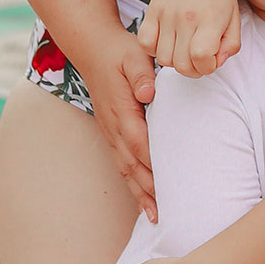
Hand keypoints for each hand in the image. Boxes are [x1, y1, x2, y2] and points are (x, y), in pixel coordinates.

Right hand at [79, 37, 159, 220]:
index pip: (141, 143)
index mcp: (122, 110)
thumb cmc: (119, 51)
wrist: (93, 47)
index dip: (155, 165)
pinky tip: (143, 197)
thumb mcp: (134, 55)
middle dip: (149, 190)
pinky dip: (132, 182)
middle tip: (167, 213)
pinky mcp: (111, 131)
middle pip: (132, 165)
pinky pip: (121, 162)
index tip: (172, 184)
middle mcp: (114, 126)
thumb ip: (142, 74)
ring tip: (156, 216)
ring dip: (140, 193)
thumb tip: (148, 93)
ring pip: (125, 168)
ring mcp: (110, 131)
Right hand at [137, 0, 241, 77]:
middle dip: (192, 69)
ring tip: (184, 49)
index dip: (207, 67)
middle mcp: (187, 17)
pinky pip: (145, 43)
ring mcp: (167, 14)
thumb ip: (230, 45)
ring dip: (175, 61)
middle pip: (181, 64)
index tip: (210, 60)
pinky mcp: (152, 10)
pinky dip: (155, 50)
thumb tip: (216, 62)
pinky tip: (167, 42)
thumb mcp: (234, 18)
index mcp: (210, 19)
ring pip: (163, 59)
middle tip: (198, 59)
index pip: (201, 57)